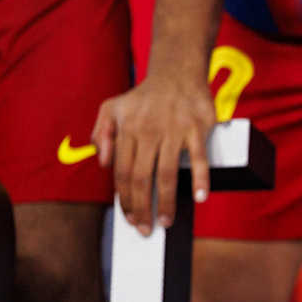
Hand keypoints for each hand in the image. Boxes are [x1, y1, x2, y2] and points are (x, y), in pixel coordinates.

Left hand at [92, 70, 215, 235]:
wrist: (178, 72)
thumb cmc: (145, 96)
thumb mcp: (112, 107)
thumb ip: (100, 133)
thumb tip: (103, 162)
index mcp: (127, 130)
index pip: (123, 172)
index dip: (125, 199)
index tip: (129, 218)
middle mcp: (148, 131)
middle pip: (142, 178)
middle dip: (142, 208)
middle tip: (145, 230)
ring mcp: (174, 130)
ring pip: (167, 173)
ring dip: (167, 202)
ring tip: (167, 221)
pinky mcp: (197, 128)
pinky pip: (199, 158)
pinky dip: (201, 179)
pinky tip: (200, 197)